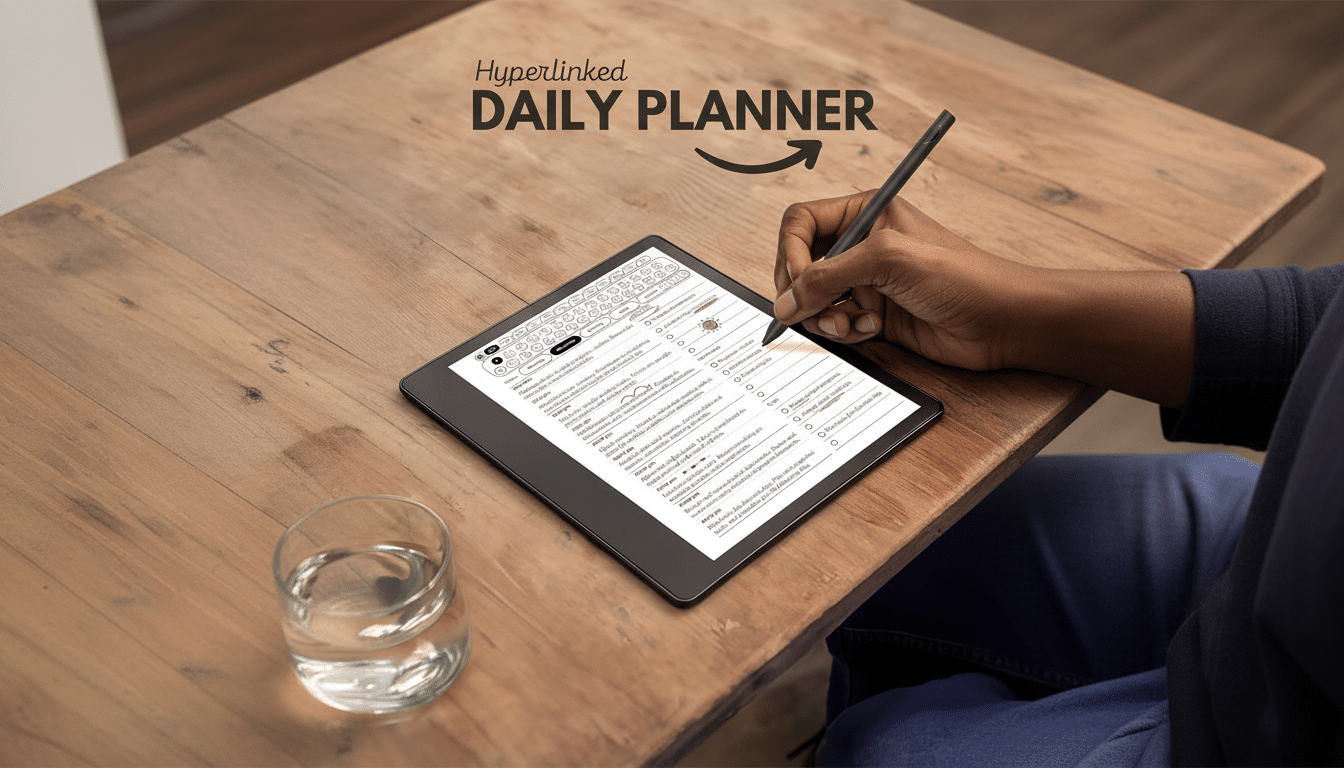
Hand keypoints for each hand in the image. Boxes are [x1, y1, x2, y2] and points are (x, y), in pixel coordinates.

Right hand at [772, 192, 1040, 370]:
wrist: (1000, 320)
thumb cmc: (960, 275)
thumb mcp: (888, 260)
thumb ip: (828, 277)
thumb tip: (787, 301)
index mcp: (864, 213)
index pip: (800, 223)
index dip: (790, 252)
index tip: (798, 282)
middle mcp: (861, 245)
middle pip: (801, 265)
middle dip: (806, 292)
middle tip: (814, 310)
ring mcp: (867, 281)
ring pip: (815, 300)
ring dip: (827, 317)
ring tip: (852, 323)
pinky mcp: (874, 314)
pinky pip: (836, 323)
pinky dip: (846, 330)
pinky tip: (873, 329)